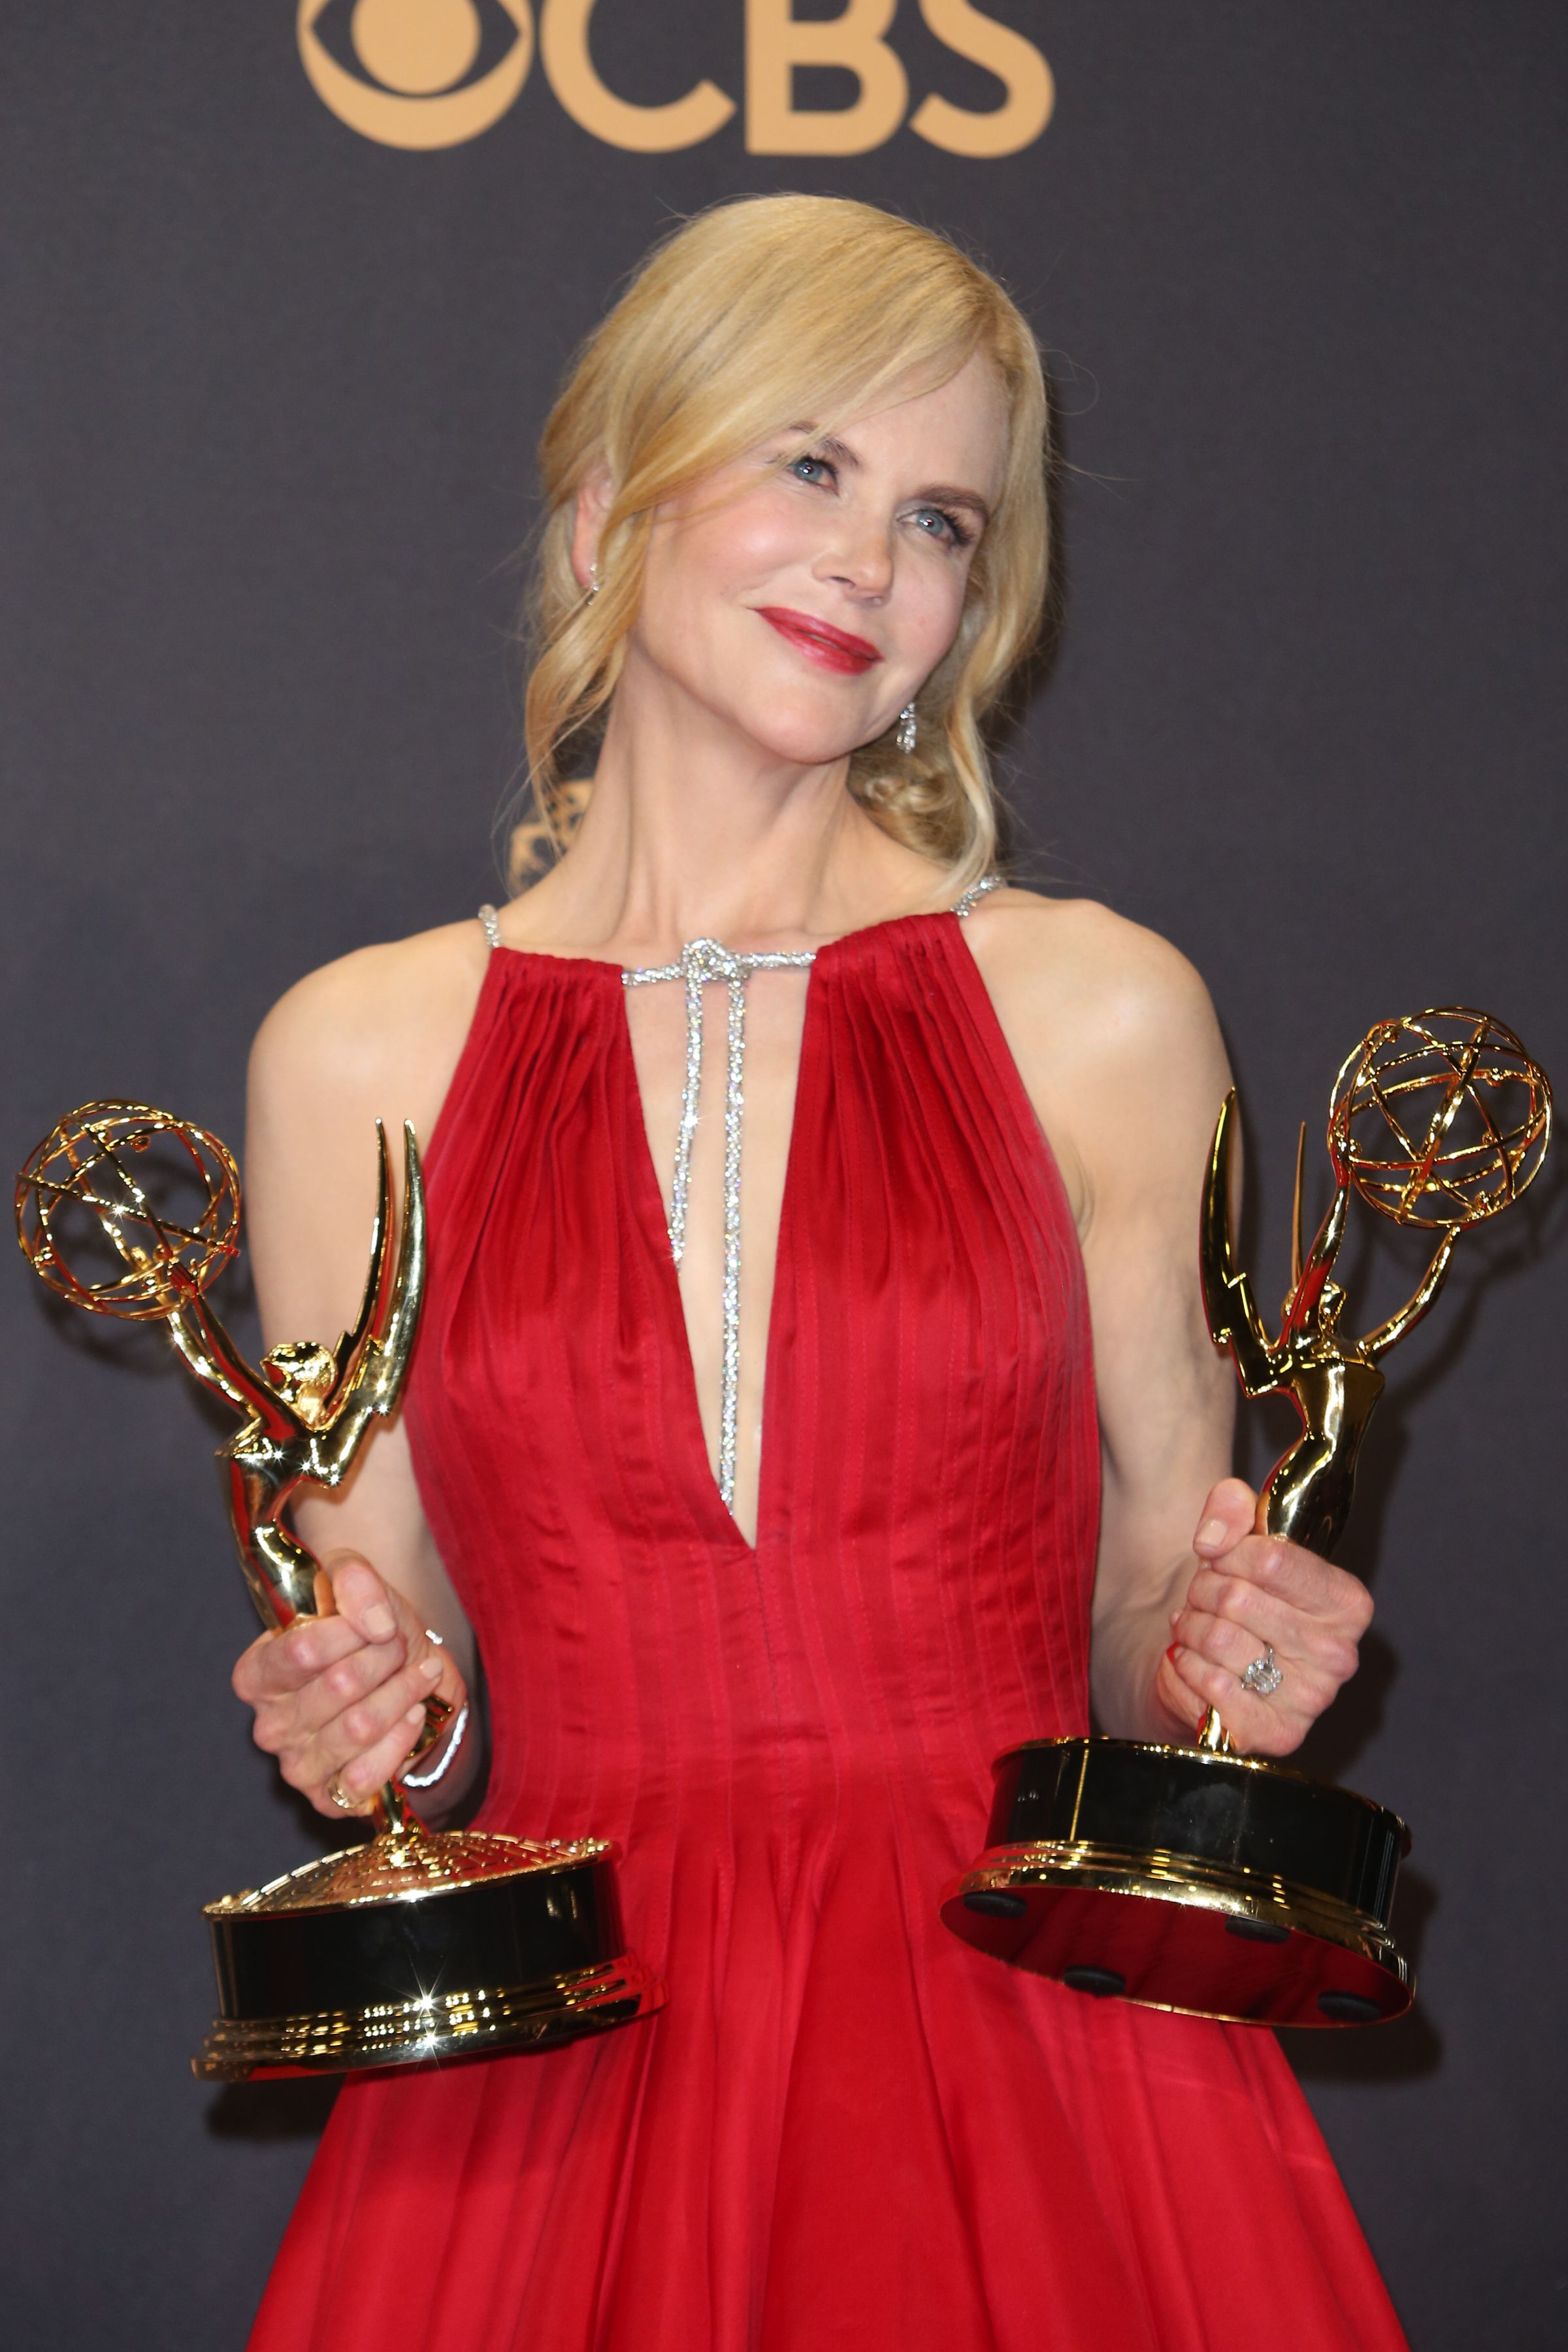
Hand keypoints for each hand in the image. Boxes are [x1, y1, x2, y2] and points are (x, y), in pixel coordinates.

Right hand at [232, 1550, 467, 1818]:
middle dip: (385, 1658)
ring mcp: (297, 1767)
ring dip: (403, 1693)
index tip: (380, 1621)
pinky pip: (368, 1774)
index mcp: (257, 1673)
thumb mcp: (355, 1581)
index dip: (351, 1631)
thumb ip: (353, 1579)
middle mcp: (269, 1725)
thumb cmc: (367, 1629)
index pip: (300, 1651)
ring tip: (420, 1674)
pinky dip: (402, 1738)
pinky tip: (413, 1714)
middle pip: (338, 1686)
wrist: (405, 1675)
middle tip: (402, 1646)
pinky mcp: (331, 1798)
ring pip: (360, 1726)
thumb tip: (375, 1623)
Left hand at [1155, 1478, 1372, 1756]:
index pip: (1271, 1560)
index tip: (1221, 1557)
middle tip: (1204, 1596)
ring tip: (1197, 1627)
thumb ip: (1230, 1508)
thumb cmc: (1237, 1598)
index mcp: (1348, 1602)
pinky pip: (1210, 1683)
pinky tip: (1195, 1661)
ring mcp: (1311, 1700)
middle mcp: (1340, 1655)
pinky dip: (1188, 1665)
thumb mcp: (1237, 1538)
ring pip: (1218, 1638)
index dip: (1229, 1553)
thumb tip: (1213, 1538)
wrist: (1213, 1667)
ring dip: (1191, 1626)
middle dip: (1203, 1590)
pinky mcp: (1275, 1734)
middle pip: (1237, 1598)